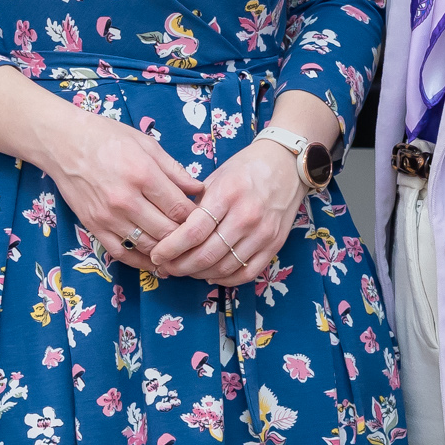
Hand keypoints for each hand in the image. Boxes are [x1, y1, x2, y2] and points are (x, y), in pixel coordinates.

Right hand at [41, 104, 206, 273]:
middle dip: (186, 237)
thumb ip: (174, 170)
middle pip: (167, 231)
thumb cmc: (107, 138)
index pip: (180, 208)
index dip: (197, 217)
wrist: (64, 143)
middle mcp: (126, 199)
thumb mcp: (146, 144)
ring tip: (181, 253)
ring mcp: (109, 216)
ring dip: (167, 252)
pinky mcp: (94, 226)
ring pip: (148, 245)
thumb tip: (199, 189)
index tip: (204, 218)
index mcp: (143, 174)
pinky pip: (122, 253)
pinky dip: (141, 262)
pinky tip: (155, 262)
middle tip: (197, 238)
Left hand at [149, 135, 305, 288]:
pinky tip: (212, 275)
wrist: (287, 165)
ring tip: (185, 270)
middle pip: (206, 254)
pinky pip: (247, 273)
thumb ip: (195, 204)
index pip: (193, 231)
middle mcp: (246, 215)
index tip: (157, 254)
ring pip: (224, 267)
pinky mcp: (274, 244)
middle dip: (180, 266)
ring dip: (200, 274)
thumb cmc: (246, 168)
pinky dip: (226, 279)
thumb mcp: (216, 176)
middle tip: (166, 267)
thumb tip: (169, 230)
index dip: (171, 248)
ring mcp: (263, 233)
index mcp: (227, 194)